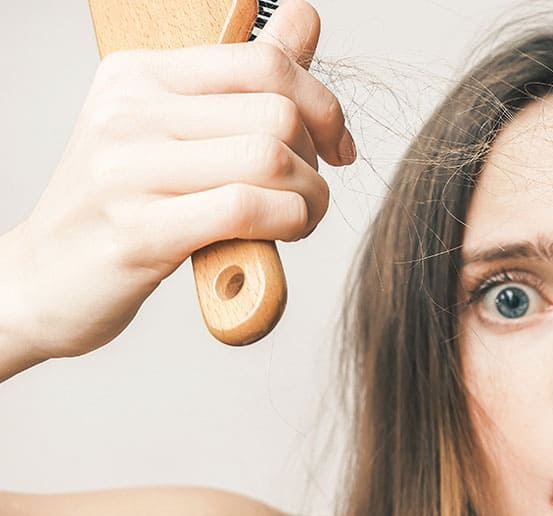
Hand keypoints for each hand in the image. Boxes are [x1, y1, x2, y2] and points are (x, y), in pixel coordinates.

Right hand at [5, 0, 352, 363]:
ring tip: (299, 218)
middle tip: (310, 192)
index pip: (265, 61)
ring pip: (270, 159)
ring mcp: (127, 169)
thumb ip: (243, 78)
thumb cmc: (123, 207)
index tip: (337, 146)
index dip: (323, 106)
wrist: (43, 280)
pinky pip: (246, 208)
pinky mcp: (138, 231)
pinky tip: (281, 236)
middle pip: (278, 114)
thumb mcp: (176, 129)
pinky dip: (286, 223)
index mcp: (139, 75)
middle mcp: (128, 111)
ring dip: (309, 198)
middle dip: (317, 160)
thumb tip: (304, 19)